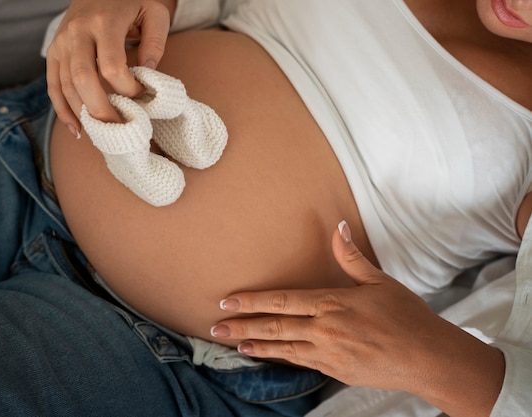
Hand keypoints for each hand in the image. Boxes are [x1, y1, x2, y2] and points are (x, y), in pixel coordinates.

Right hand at [46, 0, 174, 134]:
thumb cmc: (131, 1)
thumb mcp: (153, 12)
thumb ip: (156, 41)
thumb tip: (148, 75)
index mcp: (103, 22)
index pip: (111, 66)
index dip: (127, 88)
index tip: (141, 96)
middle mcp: (77, 32)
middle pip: (83, 79)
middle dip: (101, 109)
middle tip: (119, 128)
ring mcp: (61, 43)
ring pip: (65, 86)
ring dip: (83, 114)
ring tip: (103, 134)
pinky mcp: (54, 51)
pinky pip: (52, 85)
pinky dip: (62, 110)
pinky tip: (77, 129)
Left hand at [211, 221, 504, 415]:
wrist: (428, 358)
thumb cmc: (407, 317)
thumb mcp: (379, 282)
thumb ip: (351, 257)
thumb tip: (338, 226)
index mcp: (332, 304)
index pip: (282, 301)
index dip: (252, 301)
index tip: (228, 300)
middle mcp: (325, 329)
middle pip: (274, 326)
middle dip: (241, 325)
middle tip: (215, 326)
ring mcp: (328, 353)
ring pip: (283, 348)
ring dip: (255, 345)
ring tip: (233, 343)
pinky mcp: (335, 371)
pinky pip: (300, 362)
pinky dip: (280, 358)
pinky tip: (267, 356)